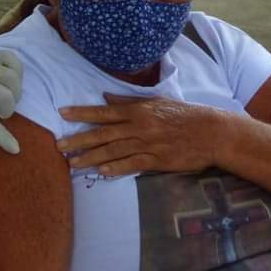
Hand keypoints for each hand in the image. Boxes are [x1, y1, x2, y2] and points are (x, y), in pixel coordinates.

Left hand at [57, 93, 224, 175]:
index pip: (104, 112)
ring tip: (73, 162)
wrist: (212, 132)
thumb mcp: (156, 102)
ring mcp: (148, 144)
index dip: (82, 113)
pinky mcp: (158, 160)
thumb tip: (105, 97)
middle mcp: (139, 126)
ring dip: (91, 157)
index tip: (62, 113)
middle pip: (103, 133)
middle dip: (79, 139)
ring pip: (114, 151)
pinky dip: (117, 168)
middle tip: (58, 145)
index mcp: (138, 111)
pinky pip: (133, 164)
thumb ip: (129, 101)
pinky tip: (101, 173)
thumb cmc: (184, 115)